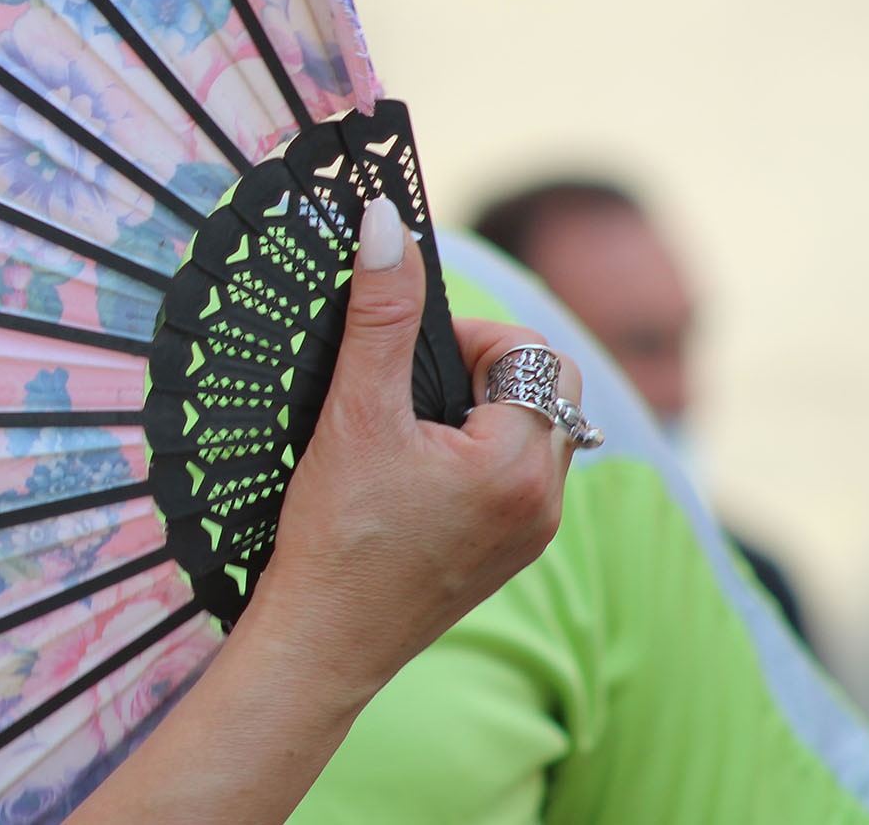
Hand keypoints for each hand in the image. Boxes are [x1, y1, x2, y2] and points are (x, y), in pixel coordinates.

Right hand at [252, 196, 573, 697]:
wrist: (321, 644)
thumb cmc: (334, 536)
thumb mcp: (353, 412)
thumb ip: (378, 314)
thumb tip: (387, 224)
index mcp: (521, 464)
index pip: (531, 352)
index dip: (469, 338)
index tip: (406, 363)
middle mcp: (545, 502)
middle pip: (547, 389)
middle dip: (485, 371)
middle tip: (412, 393)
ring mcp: (532, 535)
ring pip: (534, 433)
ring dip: (481, 413)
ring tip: (407, 435)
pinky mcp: (508, 557)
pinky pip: (517, 477)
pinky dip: (476, 457)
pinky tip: (412, 477)